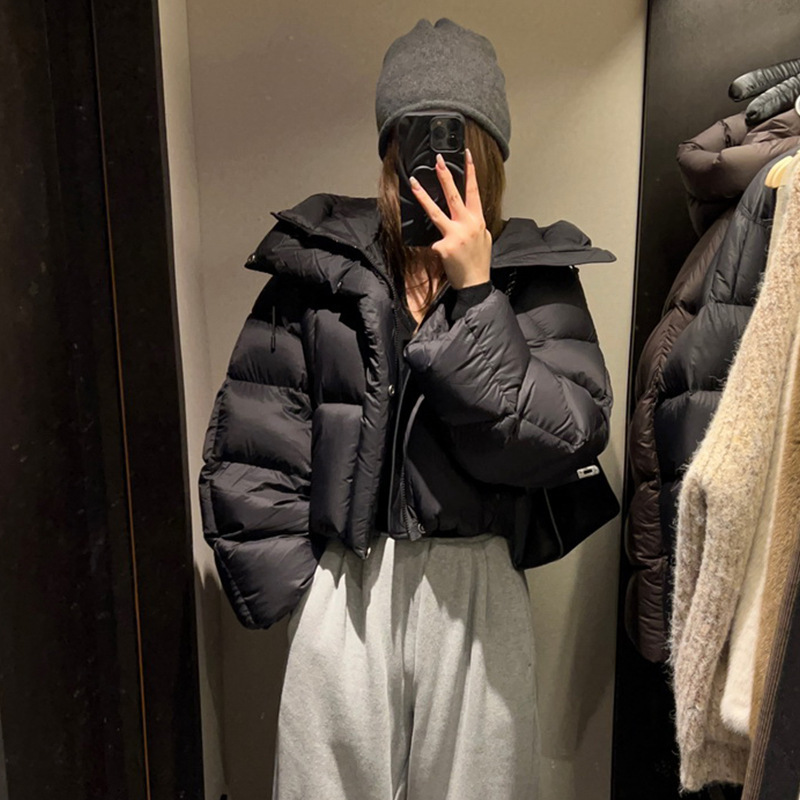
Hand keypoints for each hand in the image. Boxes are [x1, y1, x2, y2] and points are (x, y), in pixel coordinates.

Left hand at [409, 148, 491, 289]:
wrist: (475, 283)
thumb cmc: (479, 262)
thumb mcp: (483, 238)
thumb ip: (474, 224)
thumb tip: (466, 215)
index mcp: (477, 220)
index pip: (474, 191)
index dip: (471, 172)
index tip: (466, 156)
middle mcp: (467, 224)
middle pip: (454, 195)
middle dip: (445, 176)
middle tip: (438, 160)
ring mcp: (454, 235)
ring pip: (435, 211)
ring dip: (423, 196)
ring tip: (415, 182)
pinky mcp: (443, 247)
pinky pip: (434, 241)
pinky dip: (436, 247)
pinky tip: (444, 257)